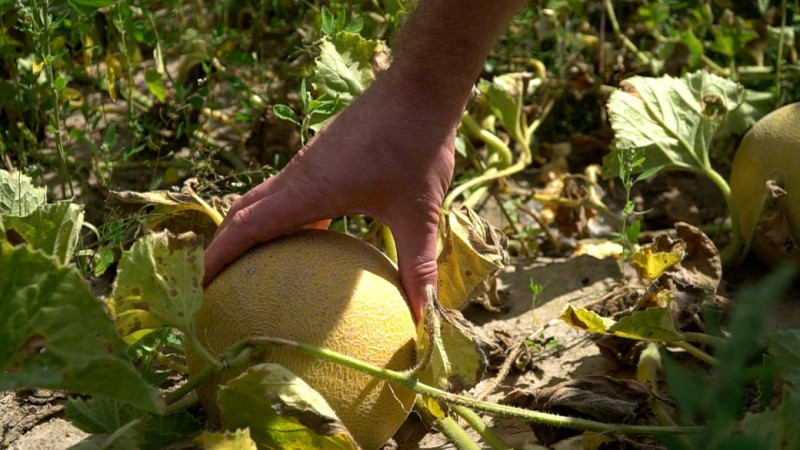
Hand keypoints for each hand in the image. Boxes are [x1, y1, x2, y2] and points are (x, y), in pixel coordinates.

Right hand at [203, 69, 459, 320]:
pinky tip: (310, 240)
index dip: (218, 257)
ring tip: (254, 269)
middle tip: (218, 285)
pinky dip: (283, 218)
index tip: (201, 286)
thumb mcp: (418, 213)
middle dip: (223, 247)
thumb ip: (416, 263)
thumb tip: (421, 312)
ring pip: (264, 200)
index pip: (246, 227)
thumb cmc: (416, 145)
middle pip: (243, 212)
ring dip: (250, 231)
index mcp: (309, 190)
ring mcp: (309, 163)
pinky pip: (290, 192)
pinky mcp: (324, 156)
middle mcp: (299, 176)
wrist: (419, 88)